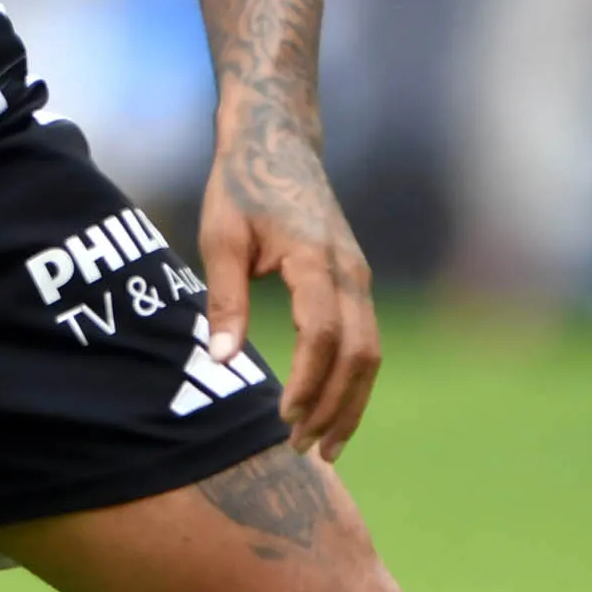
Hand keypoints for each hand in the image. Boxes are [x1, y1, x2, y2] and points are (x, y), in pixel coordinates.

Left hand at [202, 122, 382, 456]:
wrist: (277, 142)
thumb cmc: (242, 188)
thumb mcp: (221, 238)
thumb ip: (225, 300)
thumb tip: (221, 361)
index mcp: (315, 258)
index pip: (324, 335)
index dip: (308, 382)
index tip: (283, 419)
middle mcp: (349, 271)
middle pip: (360, 354)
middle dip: (335, 407)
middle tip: (304, 449)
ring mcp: (359, 276)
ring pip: (371, 352)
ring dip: (351, 403)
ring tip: (324, 446)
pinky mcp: (356, 281)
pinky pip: (367, 340)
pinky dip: (354, 381)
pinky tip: (332, 410)